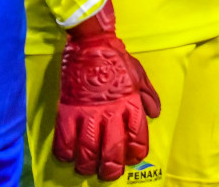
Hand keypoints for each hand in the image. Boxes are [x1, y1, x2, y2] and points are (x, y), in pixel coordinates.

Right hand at [53, 0, 160, 179]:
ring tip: (89, 168)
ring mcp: (87, 113)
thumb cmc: (117, 60)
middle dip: (111, 168)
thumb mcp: (139, 76)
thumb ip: (148, 96)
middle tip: (109, 173)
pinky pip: (63, 141)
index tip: (133, 158)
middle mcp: (110, 112)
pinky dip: (65, 153)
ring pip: (87, 151)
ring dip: (88, 165)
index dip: (136, 152)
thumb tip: (155, 114)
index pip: (137, 137)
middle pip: (112, 150)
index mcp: (130, 104)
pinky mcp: (67, 111)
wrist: (91, 45)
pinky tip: (69, 156)